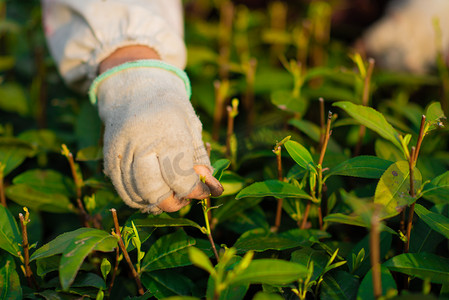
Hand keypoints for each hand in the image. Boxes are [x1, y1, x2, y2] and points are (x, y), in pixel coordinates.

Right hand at [95, 52, 222, 212]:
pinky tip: (153, 194)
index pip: (181, 177)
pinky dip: (139, 199)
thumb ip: (201, 158)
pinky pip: (122, 190)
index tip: (204, 192)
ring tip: (171, 194)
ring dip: (157, 203)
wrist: (134, 90)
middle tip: (185, 198)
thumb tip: (210, 187)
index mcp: (168, 133)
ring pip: (137, 194)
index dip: (195, 191)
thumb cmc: (170, 108)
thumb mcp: (192, 126)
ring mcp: (121, 152)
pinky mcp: (109, 158)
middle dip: (174, 202)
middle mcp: (140, 143)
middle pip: (155, 190)